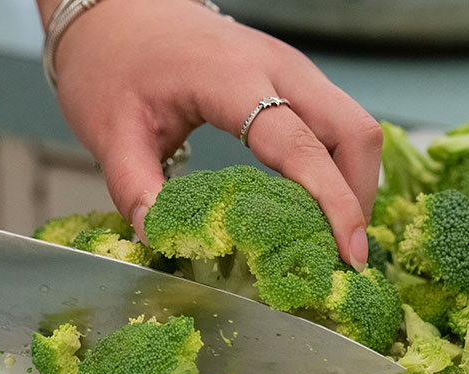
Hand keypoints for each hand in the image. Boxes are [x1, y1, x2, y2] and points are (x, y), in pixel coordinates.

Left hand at [46, 0, 380, 268]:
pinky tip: (316, 204)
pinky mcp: (292, 77)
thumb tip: (157, 239)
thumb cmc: (111, 63)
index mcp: (232, 78)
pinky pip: (336, 122)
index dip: (334, 203)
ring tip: (331, 237)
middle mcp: (278, 66)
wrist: (117, 12)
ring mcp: (291, 68)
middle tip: (343, 255)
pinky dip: (338, 165)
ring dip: (353, 182)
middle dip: (359, 197)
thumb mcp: (109, 130)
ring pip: (354, 126)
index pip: (302, 147)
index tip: (350, 255)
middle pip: (355, 131)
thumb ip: (133, 187)